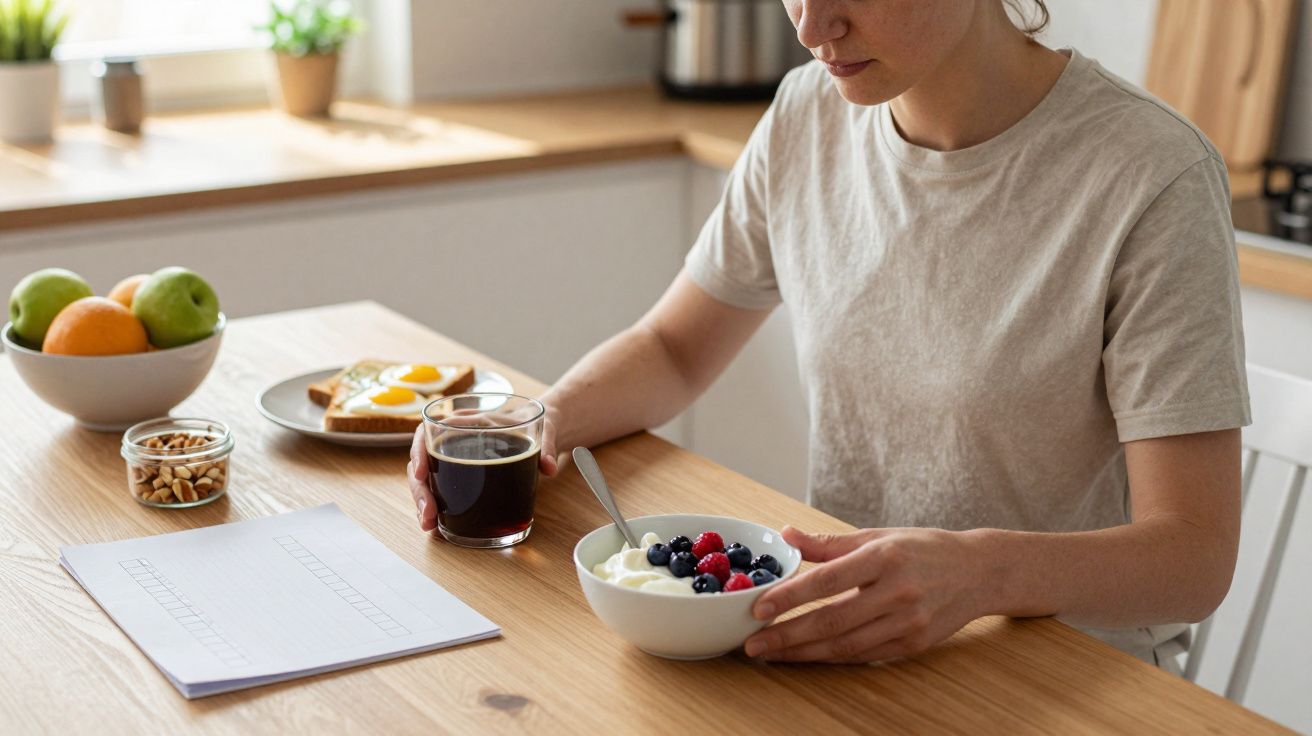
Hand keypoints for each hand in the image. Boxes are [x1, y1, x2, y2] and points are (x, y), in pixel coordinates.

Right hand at [406, 407, 562, 531]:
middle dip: (420, 488)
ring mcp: (453, 456)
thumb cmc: (535, 423)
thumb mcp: (544, 429)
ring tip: (428, 523)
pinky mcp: (458, 472)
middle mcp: (453, 437)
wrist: (538, 428)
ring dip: (423, 500)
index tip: (420, 473)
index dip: (420, 452)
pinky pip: (437, 486)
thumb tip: (548, 467)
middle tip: (428, 513)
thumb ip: (546, 446)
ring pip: (426, 476)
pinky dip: (433, 505)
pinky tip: (433, 523)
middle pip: (422, 460)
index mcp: (468, 421)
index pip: (430, 430)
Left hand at [742, 526, 987, 662]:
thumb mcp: (878, 536)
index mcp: (884, 557)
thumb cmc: (923, 549)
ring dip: (804, 653)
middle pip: (833, 620)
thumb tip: (785, 535)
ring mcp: (909, 621)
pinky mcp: (915, 644)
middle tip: (753, 644)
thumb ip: (829, 543)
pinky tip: (806, 657)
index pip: (828, 580)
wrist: (980, 572)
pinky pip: (864, 656)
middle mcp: (898, 591)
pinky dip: (832, 658)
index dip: (791, 596)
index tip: (759, 607)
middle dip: (788, 635)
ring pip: (846, 645)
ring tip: (772, 655)